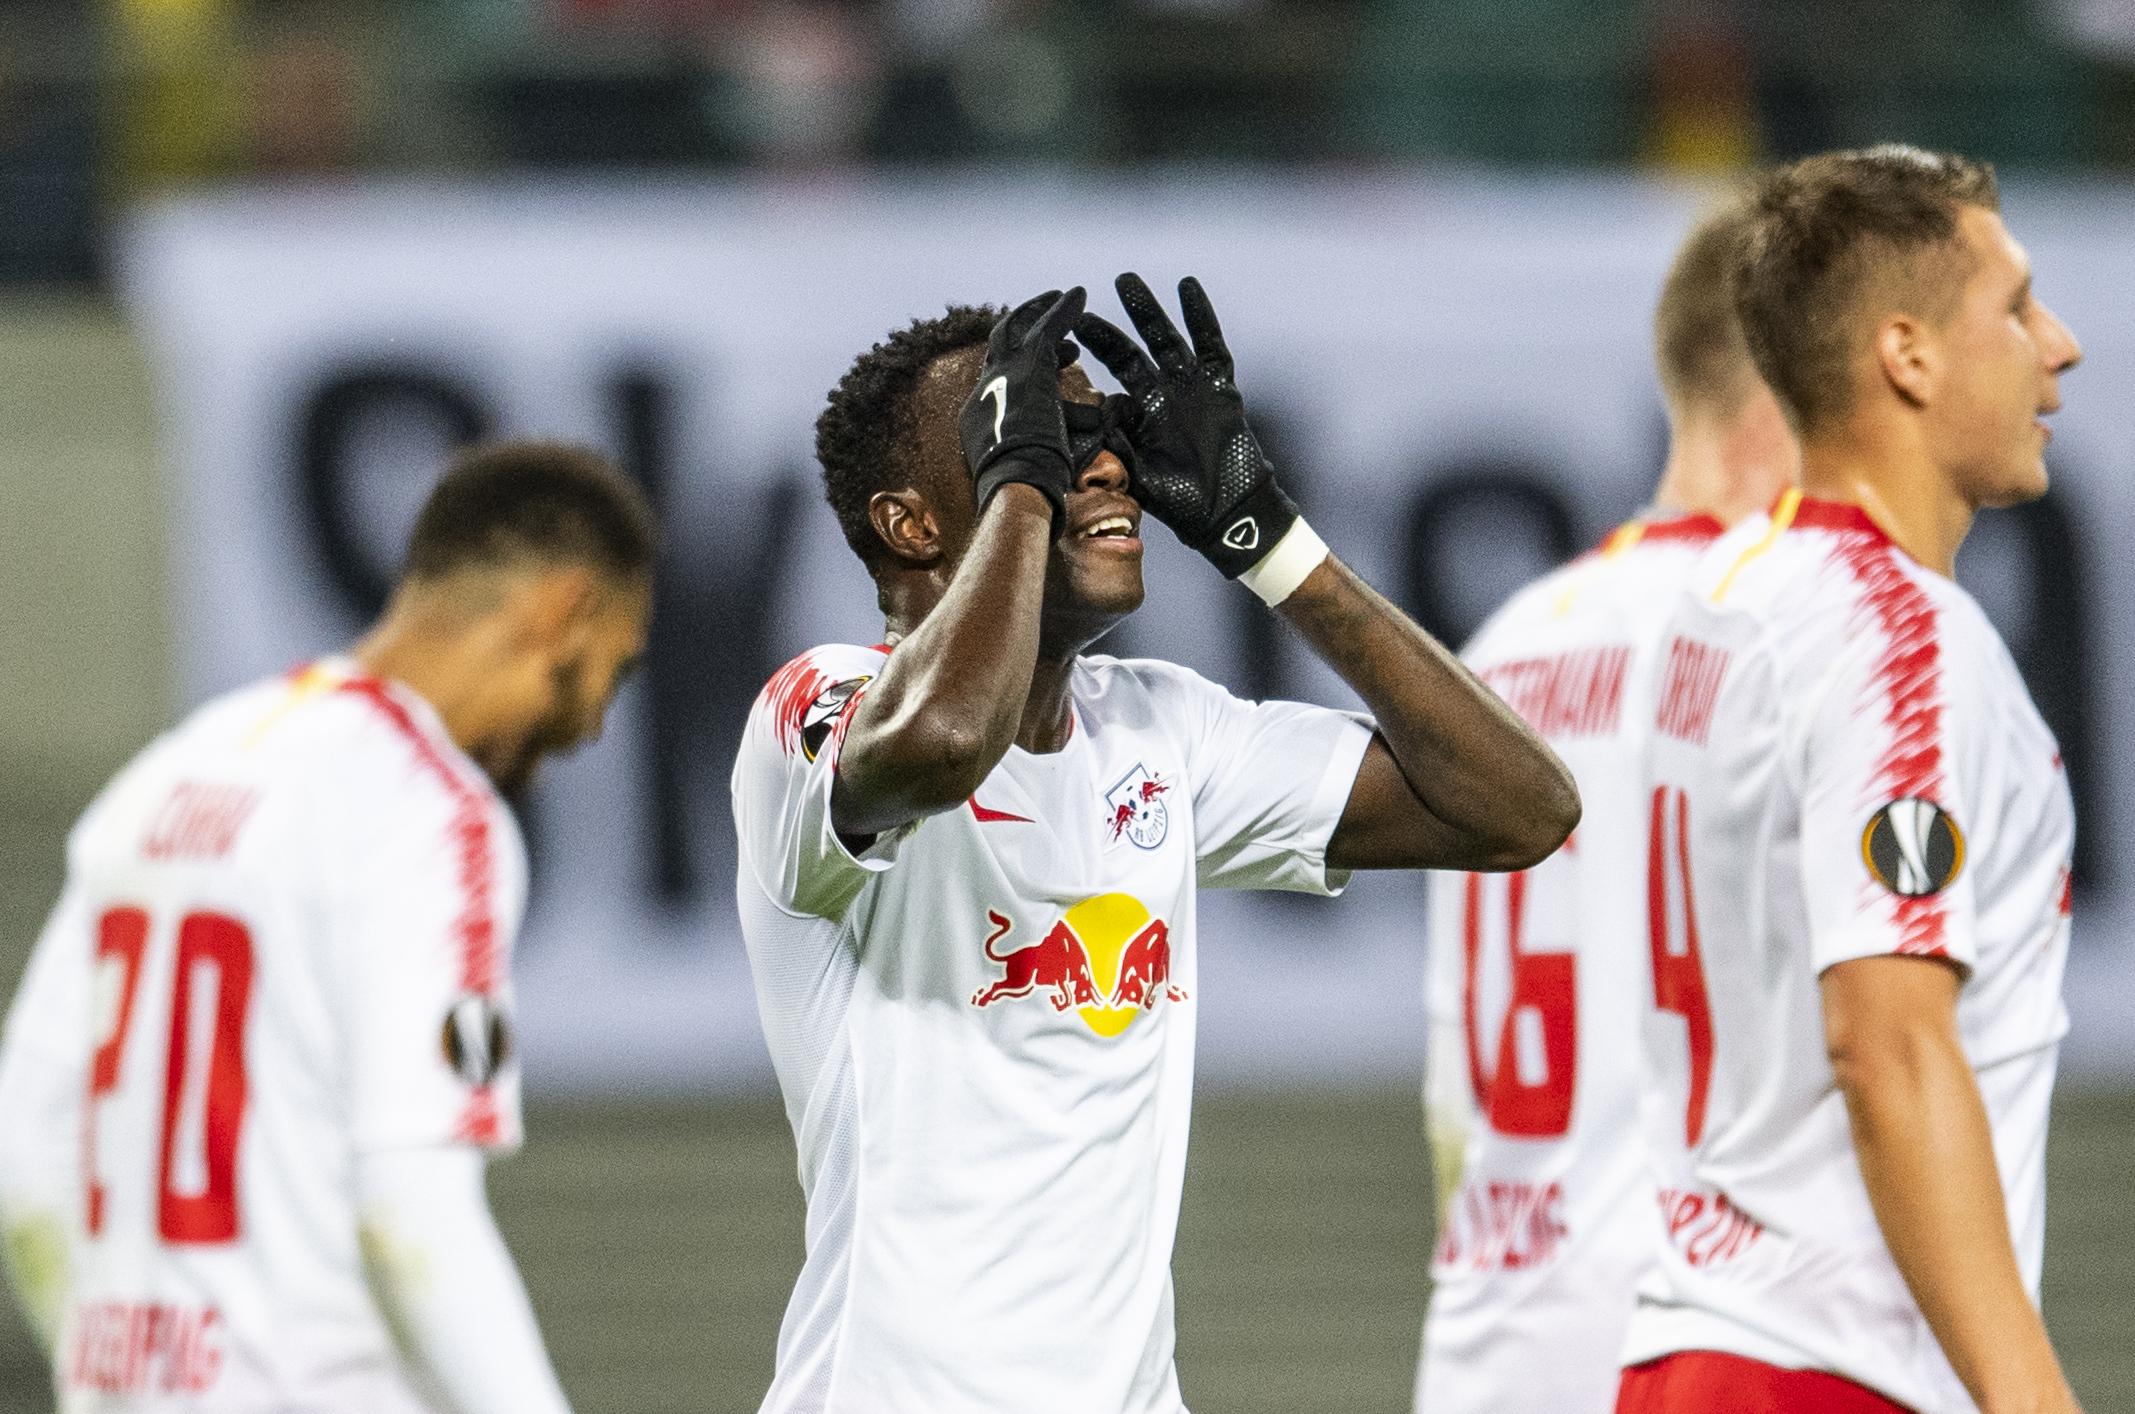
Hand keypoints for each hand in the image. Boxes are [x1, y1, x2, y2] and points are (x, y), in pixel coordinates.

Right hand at [959, 287, 1085, 527]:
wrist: (1019, 487)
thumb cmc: (1034, 492)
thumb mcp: (1037, 466)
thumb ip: (1062, 446)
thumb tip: (1095, 429)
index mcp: (978, 422)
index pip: (996, 385)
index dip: (1019, 369)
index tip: (1050, 365)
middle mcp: (983, 394)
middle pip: (996, 349)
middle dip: (1018, 331)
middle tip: (1044, 322)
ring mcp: (1002, 378)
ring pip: (1016, 331)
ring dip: (1039, 313)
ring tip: (1061, 299)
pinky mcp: (1030, 367)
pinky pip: (1047, 327)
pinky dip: (1063, 310)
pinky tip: (1079, 295)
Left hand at [1075, 273, 1297, 576]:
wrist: (1227, 514)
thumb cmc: (1181, 503)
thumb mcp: (1136, 472)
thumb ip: (1113, 445)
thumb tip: (1079, 425)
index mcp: (1139, 415)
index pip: (1109, 379)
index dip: (1088, 357)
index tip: (1059, 337)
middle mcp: (1162, 395)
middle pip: (1131, 352)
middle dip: (1106, 330)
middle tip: (1078, 306)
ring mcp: (1191, 388)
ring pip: (1166, 339)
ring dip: (1147, 311)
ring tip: (1125, 282)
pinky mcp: (1220, 386)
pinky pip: (1211, 345)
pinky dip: (1200, 316)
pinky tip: (1187, 286)